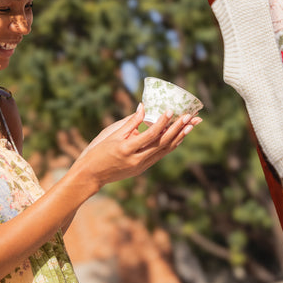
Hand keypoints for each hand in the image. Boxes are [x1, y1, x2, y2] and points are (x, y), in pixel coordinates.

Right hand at [77, 103, 200, 187]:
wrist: (91, 175)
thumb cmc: (98, 152)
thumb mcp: (112, 135)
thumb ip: (130, 122)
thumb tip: (143, 107)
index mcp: (127, 149)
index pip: (150, 135)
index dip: (162, 122)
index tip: (171, 111)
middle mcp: (137, 160)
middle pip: (162, 143)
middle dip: (177, 129)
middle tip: (189, 117)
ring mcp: (141, 166)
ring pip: (164, 151)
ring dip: (179, 137)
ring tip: (190, 125)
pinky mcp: (142, 169)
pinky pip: (160, 155)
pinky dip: (170, 145)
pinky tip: (178, 137)